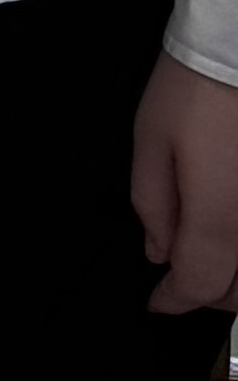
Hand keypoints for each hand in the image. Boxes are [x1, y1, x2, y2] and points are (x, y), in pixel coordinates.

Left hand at [129, 49, 237, 316]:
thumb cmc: (200, 81)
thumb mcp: (152, 138)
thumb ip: (154, 204)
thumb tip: (159, 250)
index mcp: (221, 218)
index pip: (199, 285)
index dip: (174, 299)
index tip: (157, 299)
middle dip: (209, 294)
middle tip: (181, 280)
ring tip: (212, 259)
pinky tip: (234, 231)